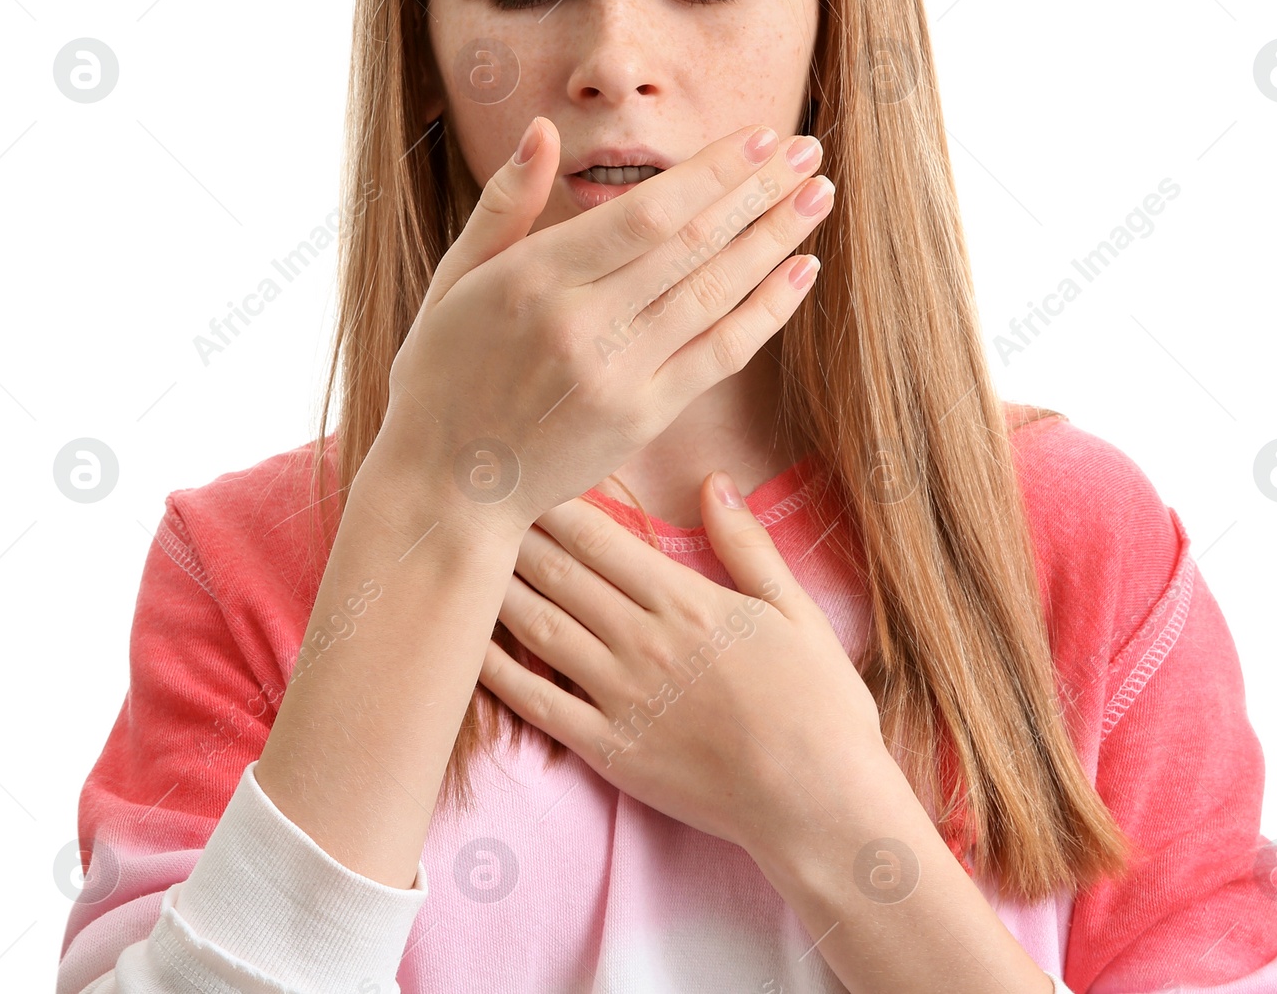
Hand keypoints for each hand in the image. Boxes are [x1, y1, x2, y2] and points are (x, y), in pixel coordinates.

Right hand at [366, 119, 833, 533]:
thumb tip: (544, 129)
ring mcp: (618, 376)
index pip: (645, 212)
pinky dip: (766, 312)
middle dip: (759, 192)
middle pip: (692, 245)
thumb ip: (505, 203)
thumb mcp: (455, 278)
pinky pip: (720, 356)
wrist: (446, 486)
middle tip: (809, 149)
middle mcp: (581, 326)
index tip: (761, 135)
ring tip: (819, 195)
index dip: (712, 172)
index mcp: (533, 280)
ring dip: (775, 240)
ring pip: (715, 295)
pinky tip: (802, 272)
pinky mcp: (643, 418)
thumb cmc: (444, 372)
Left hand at [477, 471, 891, 859]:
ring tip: (456, 554)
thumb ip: (747, 545)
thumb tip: (715, 480)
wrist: (818, 803)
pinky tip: (465, 645)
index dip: (554, 502)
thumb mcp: (797, 610)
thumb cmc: (820, 706)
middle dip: (512, 532)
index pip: (601, 537)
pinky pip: (537, 703)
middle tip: (471, 500)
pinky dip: (496, 671)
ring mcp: (619, 695)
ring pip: (539, 627)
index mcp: (685, 600)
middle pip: (559, 573)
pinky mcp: (606, 749)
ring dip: (496, 588)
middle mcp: (642, 639)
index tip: (521, 472)